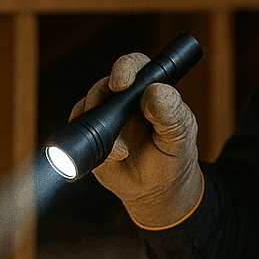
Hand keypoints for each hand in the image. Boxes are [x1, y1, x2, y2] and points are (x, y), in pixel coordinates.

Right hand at [70, 52, 203, 228]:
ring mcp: (106, 116)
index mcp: (150, 91)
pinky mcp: (91, 135)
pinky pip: (79, 128)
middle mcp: (125, 99)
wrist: (157, 191)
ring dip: (97, 122)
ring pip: (88, 104)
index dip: (126, 69)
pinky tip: (108, 156)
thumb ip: (172, 113)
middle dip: (100, 93)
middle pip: (105, 83)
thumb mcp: (180, 137)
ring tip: (121, 151)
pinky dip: (86, 139)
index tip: (122, 83)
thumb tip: (153, 92)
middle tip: (105, 110)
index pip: (136, 67)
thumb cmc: (173, 158)